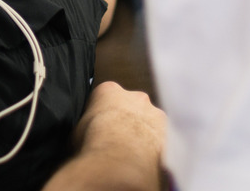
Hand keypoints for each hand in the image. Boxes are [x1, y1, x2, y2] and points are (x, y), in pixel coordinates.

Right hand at [46, 82, 165, 190]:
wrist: (120, 158)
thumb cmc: (95, 139)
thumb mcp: (79, 127)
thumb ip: (87, 122)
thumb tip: (85, 132)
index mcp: (109, 90)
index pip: (108, 96)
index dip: (106, 112)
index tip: (104, 125)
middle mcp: (135, 96)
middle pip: (133, 105)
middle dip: (130, 119)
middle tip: (122, 138)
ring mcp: (155, 114)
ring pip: (152, 122)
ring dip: (146, 133)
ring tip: (136, 151)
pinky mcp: (170, 134)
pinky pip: (164, 140)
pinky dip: (158, 148)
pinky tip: (148, 158)